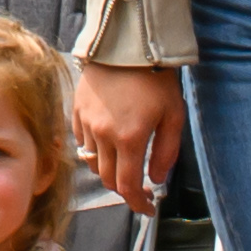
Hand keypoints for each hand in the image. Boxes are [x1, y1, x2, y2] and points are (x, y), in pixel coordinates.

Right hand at [72, 62, 181, 207]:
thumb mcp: (173, 116)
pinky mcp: (77, 110)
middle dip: (124, 189)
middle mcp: (103, 135)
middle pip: (108, 179)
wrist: (126, 44)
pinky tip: (107, 143)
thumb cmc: (156, 78)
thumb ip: (166, 153)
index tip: (148, 207)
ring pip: (92, 162)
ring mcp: (86, 123)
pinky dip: (93, 150)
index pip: (127, 186)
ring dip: (108, 170)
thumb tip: (157, 179)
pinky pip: (81, 142)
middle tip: (139, 187)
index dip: (137, 203)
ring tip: (124, 163)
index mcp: (129, 139)